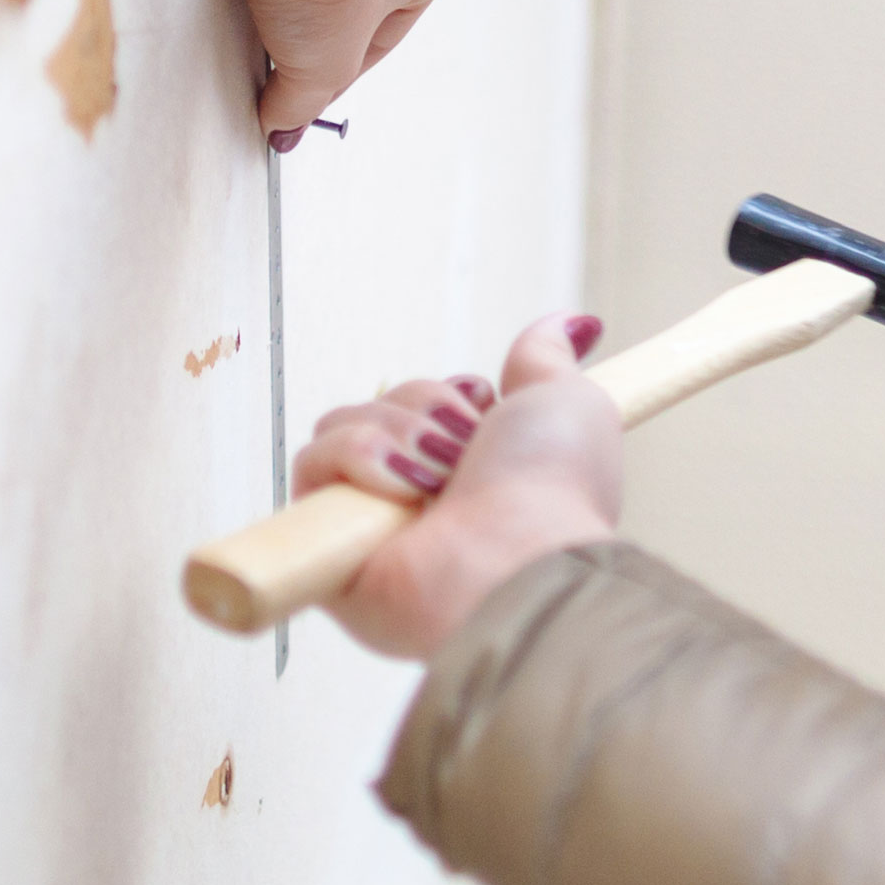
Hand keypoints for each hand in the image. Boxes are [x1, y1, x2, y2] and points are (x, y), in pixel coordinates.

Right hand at [292, 313, 622, 658]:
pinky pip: (309, 468)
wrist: (517, 562)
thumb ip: (548, 358)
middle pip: (377, 407)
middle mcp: (415, 500)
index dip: (441, 394)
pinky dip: (354, 461)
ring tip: (434, 479)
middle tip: (460, 448)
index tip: (481, 402)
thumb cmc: (552, 492)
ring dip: (393, 436)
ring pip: (338, 427)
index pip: (418, 405)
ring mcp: (370, 525)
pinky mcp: (329, 549)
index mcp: (466, 471)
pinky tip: (401, 493)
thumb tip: (575, 322)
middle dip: (420, 408)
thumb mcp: (567, 401)